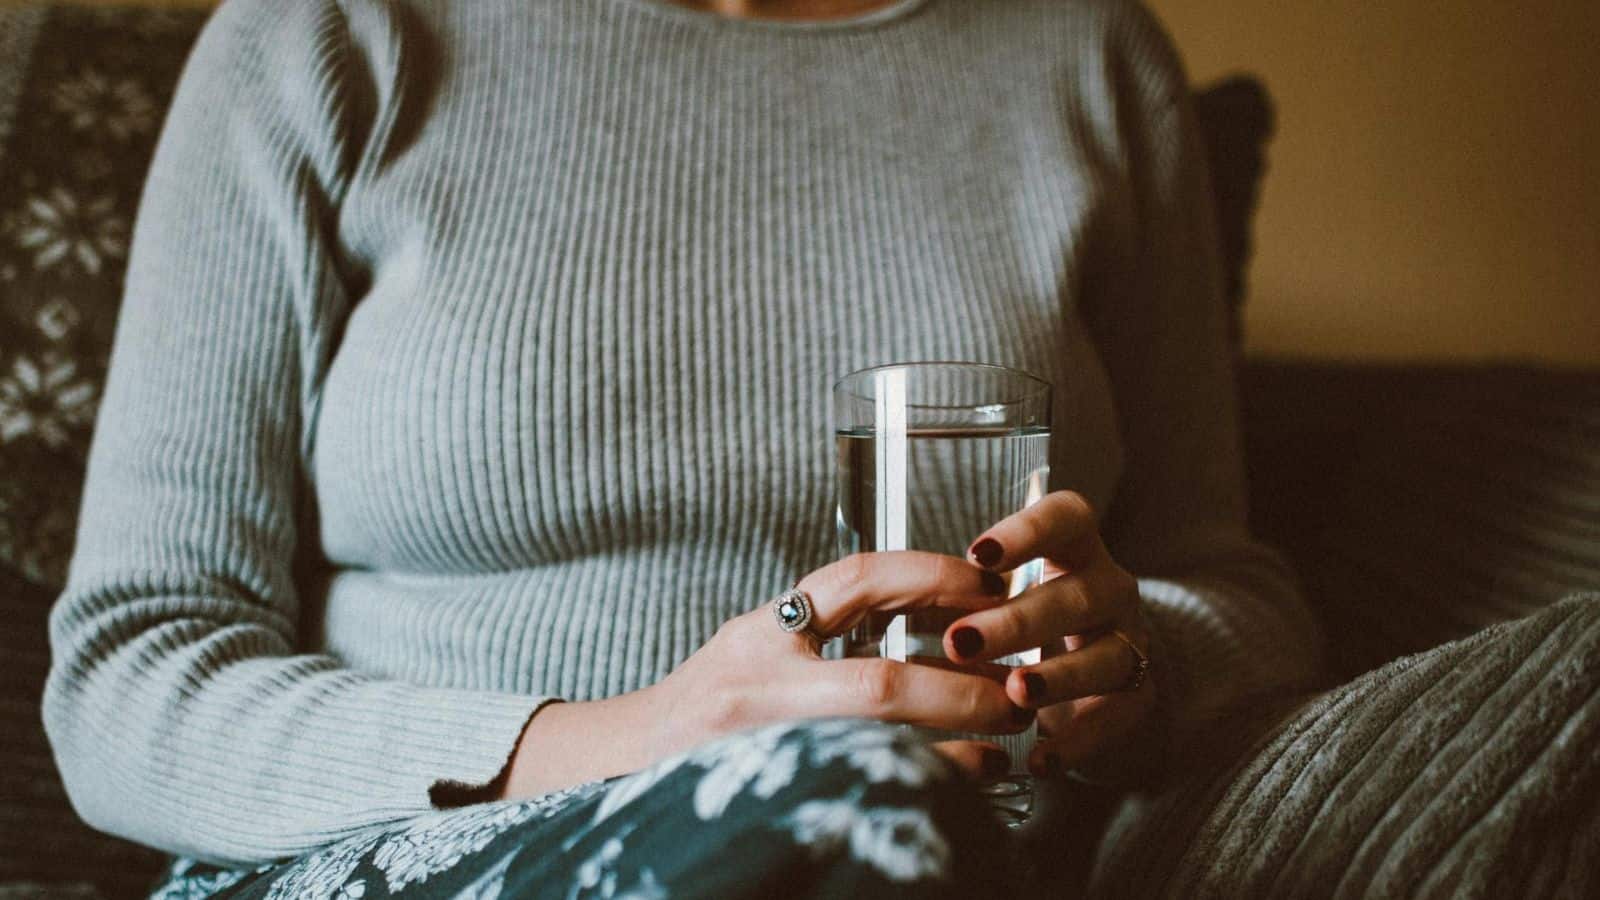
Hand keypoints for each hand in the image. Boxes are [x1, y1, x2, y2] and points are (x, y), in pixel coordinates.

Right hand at [500, 552, 1033, 798]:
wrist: (617, 769)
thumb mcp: (756, 652)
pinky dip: (923, 788)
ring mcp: (760, 749)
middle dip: (961, 688)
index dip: (931, 574)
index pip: (855, 581)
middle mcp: (757, 687)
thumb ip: (830, 635)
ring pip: (877, 753)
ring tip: (1004, 748)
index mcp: (761, 634)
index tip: (988, 584)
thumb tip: (944, 633)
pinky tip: (964, 788)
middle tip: (1015, 693)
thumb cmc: (701, 713)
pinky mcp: (770, 797)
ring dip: (954, 752)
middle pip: (878, 684)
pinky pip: (861, 793)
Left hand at [942, 491, 1155, 776]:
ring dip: (1058, 675)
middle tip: (962, 641)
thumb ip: (963, 594)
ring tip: (1014, 693)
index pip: (1067, 518)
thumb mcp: (1000, 596)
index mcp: (1074, 549)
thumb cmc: (1028, 625)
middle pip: (1078, 594)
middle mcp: (1109, 589)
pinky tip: (1038, 757)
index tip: (978, 555)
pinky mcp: (1136, 696)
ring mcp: (1129, 641)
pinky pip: (1115, 717)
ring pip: (1106, 655)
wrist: (1093, 682)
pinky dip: (1076, 739)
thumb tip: (884, 600)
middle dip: (1019, 620)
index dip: (1028, 532)